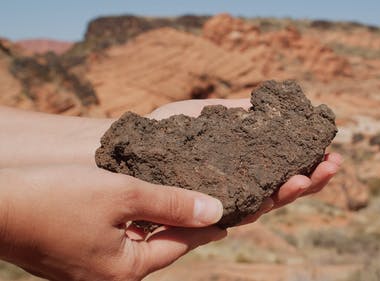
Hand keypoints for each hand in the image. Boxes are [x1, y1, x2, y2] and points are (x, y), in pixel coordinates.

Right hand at [0, 165, 225, 280]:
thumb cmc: (57, 198)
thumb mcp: (123, 194)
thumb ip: (171, 203)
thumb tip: (215, 212)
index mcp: (126, 270)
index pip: (180, 245)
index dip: (206, 229)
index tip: (228, 221)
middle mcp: (109, 278)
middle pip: (160, 246)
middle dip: (184, 225)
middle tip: (208, 209)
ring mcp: (90, 271)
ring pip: (138, 242)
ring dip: (158, 222)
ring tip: (179, 204)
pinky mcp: (74, 258)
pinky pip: (117, 241)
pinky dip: (133, 223)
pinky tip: (139, 207)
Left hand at [148, 99, 342, 224]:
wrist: (126, 150)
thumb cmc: (164, 133)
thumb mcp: (205, 115)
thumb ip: (236, 113)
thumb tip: (268, 102)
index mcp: (242, 169)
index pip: (281, 170)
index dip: (307, 164)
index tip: (329, 151)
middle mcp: (237, 190)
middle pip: (281, 190)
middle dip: (310, 179)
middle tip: (334, 165)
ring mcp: (223, 204)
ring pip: (265, 204)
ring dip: (292, 192)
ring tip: (311, 176)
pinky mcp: (204, 214)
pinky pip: (236, 211)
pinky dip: (259, 202)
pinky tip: (279, 190)